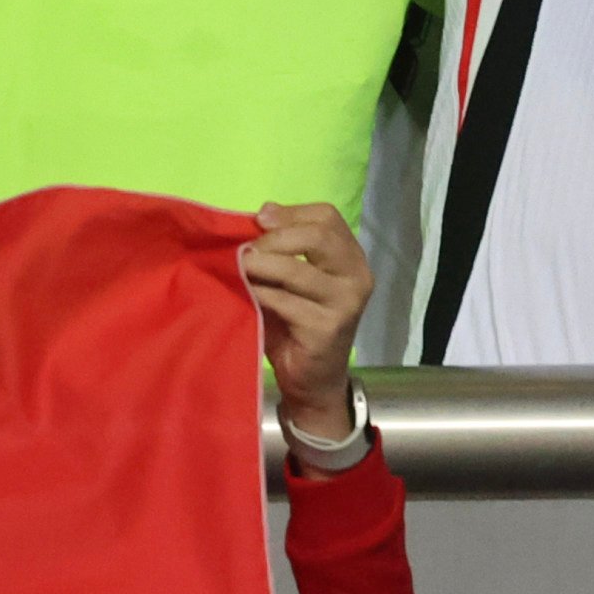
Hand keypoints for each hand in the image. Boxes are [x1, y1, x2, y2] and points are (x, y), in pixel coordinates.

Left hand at [243, 203, 372, 446]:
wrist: (313, 380)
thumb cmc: (296, 327)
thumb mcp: (292, 282)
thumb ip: (284, 250)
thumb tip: (262, 212)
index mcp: (351, 258)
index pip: (327, 217)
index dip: (291, 213)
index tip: (259, 220)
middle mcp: (357, 275)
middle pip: (318, 235)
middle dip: (273, 238)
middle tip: (243, 250)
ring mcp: (346, 301)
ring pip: (297, 269)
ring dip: (259, 265)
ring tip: (236, 268)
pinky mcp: (327, 326)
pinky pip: (284, 301)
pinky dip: (258, 294)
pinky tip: (244, 295)